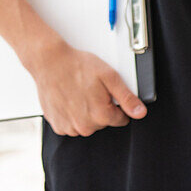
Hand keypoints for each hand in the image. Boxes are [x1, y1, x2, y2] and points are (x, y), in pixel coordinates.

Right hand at [25, 39, 146, 136]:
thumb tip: (140, 113)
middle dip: (102, 108)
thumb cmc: (78, 67)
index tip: (108, 94)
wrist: (50, 63)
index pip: (121, 119)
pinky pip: (72, 126)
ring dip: (87, 113)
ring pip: (88, 125)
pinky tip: (70, 101)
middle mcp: (85, 126)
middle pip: (104, 122)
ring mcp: (69, 127)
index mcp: (101, 115)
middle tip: (92, 90)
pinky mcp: (58, 126)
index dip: (118, 105)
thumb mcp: (110, 77)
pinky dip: (72, 116)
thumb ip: (127, 98)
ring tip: (80, 94)